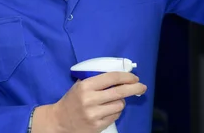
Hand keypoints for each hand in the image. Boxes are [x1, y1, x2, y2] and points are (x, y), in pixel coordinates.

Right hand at [32, 72, 146, 132]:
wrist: (60, 120)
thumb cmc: (72, 99)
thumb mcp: (80, 85)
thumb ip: (96, 80)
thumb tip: (120, 76)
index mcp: (86, 86)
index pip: (111, 78)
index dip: (126, 77)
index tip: (134, 77)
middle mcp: (90, 99)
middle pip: (119, 92)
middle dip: (134, 88)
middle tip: (143, 87)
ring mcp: (94, 114)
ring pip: (119, 105)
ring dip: (121, 102)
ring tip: (114, 101)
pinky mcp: (97, 126)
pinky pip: (115, 116)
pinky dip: (116, 111)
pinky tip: (109, 109)